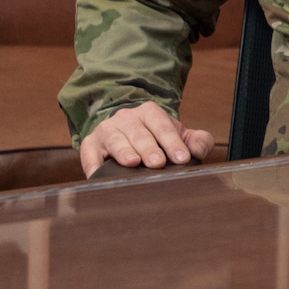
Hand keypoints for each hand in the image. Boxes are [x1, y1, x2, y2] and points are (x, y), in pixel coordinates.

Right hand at [79, 101, 213, 175]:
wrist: (125, 132)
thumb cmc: (155, 138)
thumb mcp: (178, 135)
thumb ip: (197, 140)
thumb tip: (198, 150)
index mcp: (149, 113)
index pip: (162, 125)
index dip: (172, 142)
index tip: (182, 158)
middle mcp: (126, 119)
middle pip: (138, 132)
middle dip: (148, 148)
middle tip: (158, 163)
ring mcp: (107, 131)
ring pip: (115, 139)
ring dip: (124, 151)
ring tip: (133, 163)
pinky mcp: (91, 146)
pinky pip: (90, 154)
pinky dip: (93, 165)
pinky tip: (100, 176)